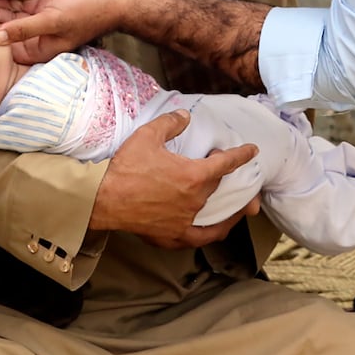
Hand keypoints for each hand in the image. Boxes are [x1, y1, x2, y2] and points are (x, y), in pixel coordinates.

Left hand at [0, 0, 129, 64]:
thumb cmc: (88, 12)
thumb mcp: (54, 20)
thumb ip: (25, 29)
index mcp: (40, 48)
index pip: (8, 49)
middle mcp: (38, 37)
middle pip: (6, 32)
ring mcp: (39, 19)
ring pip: (10, 16)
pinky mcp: (42, 4)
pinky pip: (19, 3)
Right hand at [89, 110, 261, 248]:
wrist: (103, 199)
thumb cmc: (125, 168)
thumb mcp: (147, 136)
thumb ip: (170, 123)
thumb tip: (185, 116)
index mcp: (193, 176)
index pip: (226, 164)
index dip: (241, 155)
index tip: (252, 151)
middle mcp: (194, 200)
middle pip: (219, 188)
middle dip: (230, 179)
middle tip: (235, 175)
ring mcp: (184, 221)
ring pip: (216, 217)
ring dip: (231, 212)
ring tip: (241, 209)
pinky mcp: (172, 236)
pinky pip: (199, 238)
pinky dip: (211, 233)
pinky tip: (214, 231)